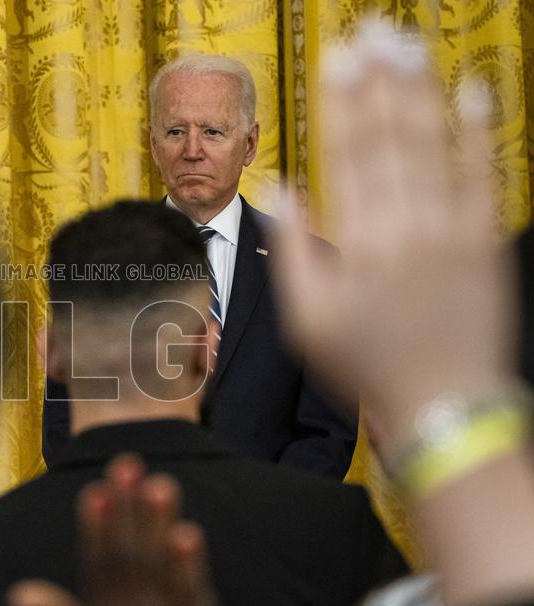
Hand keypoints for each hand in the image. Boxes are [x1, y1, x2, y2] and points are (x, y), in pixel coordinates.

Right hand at [8, 453, 219, 605]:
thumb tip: (17, 598)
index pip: (94, 566)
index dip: (94, 528)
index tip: (95, 490)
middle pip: (126, 558)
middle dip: (127, 510)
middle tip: (128, 465)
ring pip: (158, 568)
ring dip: (158, 526)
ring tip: (160, 485)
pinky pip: (191, 596)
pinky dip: (188, 566)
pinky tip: (188, 533)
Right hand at [272, 21, 516, 463]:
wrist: (445, 404)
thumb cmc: (367, 367)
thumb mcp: (306, 321)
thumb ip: (292, 251)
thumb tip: (283, 189)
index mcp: (359, 242)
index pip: (348, 154)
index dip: (342, 102)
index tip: (337, 60)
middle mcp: (408, 225)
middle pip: (391, 137)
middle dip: (379, 80)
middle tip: (371, 32)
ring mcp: (453, 230)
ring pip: (435, 144)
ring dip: (421, 91)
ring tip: (408, 44)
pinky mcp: (487, 240)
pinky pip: (485, 173)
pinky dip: (479, 132)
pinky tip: (473, 91)